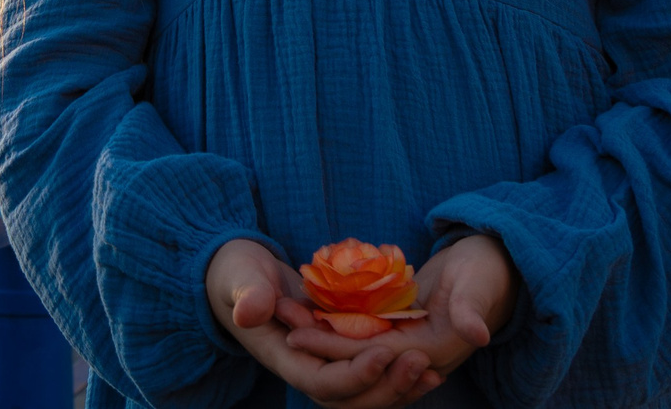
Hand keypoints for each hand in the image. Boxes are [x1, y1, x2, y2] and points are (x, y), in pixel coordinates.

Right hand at [205, 239, 444, 407]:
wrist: (240, 278)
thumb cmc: (238, 274)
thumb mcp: (238, 277)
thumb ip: (246, 295)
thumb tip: (251, 313)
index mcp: (284, 358)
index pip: (325, 383)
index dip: (357, 374)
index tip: (385, 351)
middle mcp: (309, 371)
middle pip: (353, 400)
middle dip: (388, 387)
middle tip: (422, 361)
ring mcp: (327, 366)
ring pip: (368, 395)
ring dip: (401, 388)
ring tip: (432, 371)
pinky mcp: (341, 356)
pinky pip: (374, 379)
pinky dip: (400, 377)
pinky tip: (429, 366)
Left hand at [290, 235, 517, 380]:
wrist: (498, 264)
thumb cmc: (488, 269)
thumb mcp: (479, 284)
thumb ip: (471, 309)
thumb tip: (476, 334)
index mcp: (434, 350)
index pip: (374, 355)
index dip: (335, 346)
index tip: (297, 334)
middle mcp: (417, 353)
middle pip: (357, 353)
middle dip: (317, 339)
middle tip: (279, 314)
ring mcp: (408, 340)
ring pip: (356, 341)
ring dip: (321, 328)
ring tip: (285, 306)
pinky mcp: (402, 326)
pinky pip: (362, 327)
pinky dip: (335, 318)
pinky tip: (306, 301)